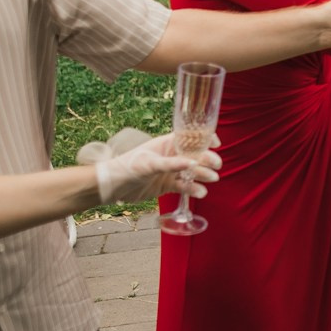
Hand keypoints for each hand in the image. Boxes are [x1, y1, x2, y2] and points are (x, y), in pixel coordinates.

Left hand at [88, 130, 222, 203]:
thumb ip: (171, 164)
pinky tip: (200, 193)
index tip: (216, 143)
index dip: (205, 138)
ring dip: (203, 174)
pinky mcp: (168, 185)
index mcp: (167, 143)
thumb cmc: (129, 167)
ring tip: (211, 179)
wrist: (114, 186)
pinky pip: (185, 186)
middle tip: (216, 166)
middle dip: (208, 159)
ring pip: (193, 171)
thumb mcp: (150, 163)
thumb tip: (192, 162)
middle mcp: (172, 155)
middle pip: (196, 155)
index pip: (190, 137)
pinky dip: (194, 189)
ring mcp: (171, 171)